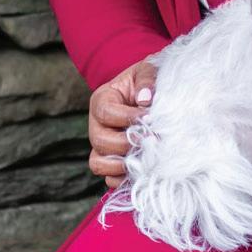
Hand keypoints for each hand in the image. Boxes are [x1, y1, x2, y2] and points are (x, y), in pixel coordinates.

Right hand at [89, 54, 159, 187]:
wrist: (154, 97)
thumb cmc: (149, 82)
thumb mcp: (149, 71)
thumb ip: (147, 80)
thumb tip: (145, 99)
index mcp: (102, 100)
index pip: (106, 113)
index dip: (128, 119)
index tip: (152, 120)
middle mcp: (97, 125)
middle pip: (100, 141)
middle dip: (128, 144)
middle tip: (152, 142)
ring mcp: (102, 147)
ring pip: (99, 164)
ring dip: (122, 165)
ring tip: (146, 159)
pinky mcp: (111, 163)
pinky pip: (109, 179)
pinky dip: (123, 179)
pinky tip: (142, 171)